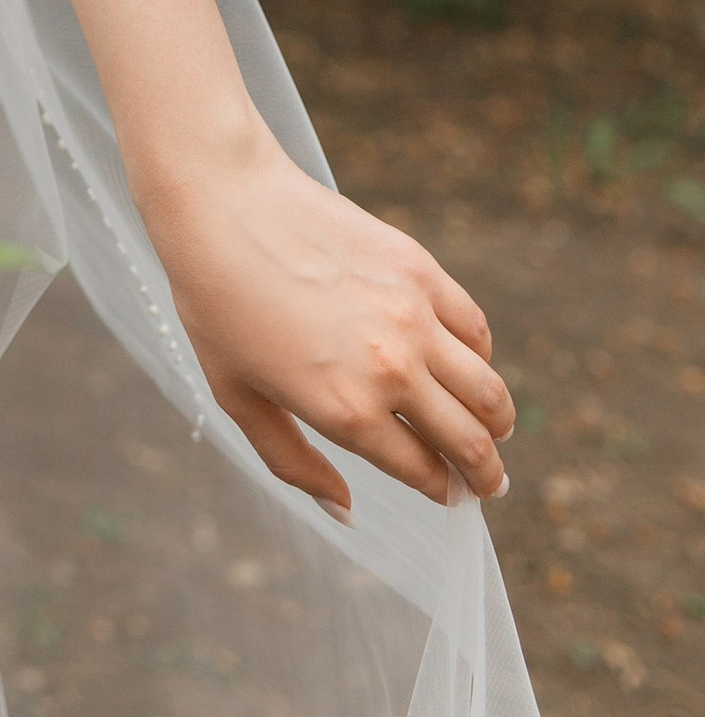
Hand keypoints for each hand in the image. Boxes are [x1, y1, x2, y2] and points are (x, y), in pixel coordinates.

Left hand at [139, 128, 513, 514]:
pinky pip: (474, 327)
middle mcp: (390, 370)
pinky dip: (480, 356)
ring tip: (492, 429)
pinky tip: (464, 362)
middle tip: (489, 481)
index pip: (426, 473)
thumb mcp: (237, 398)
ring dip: (499, 421)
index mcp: (346, 412)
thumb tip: (347, 513)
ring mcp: (411, 316)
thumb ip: (293, 464)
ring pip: (488, 391)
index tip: (452, 494)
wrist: (221, 203)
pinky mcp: (419, 268)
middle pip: (471, 443)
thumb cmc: (218, 304)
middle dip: (486, 474)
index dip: (445, 491)